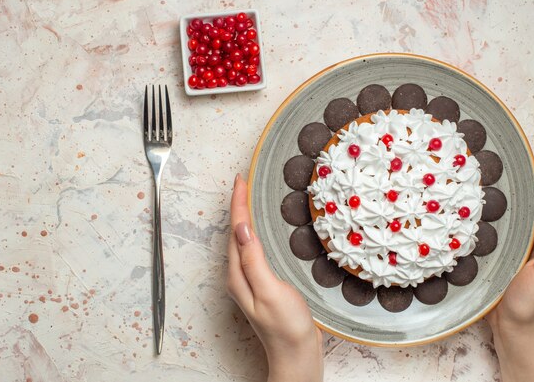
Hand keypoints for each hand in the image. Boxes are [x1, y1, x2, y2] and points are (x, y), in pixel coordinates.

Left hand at [227, 174, 322, 381]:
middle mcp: (240, 275)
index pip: (236, 230)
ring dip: (246, 216)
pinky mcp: (263, 282)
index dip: (238, 203)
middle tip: (245, 181)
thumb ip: (254, 260)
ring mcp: (251, 279)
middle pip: (236, 232)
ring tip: (250, 196)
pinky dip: (257, 232)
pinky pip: (255, 249)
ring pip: (244, 239)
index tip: (241, 180)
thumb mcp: (270, 291)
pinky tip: (263, 228)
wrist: (297, 353)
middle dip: (239, 205)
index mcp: (239, 274)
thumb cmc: (286, 327)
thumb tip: (242, 228)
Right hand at [487, 145, 533, 381]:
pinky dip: (508, 206)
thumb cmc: (531, 304)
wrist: (515, 329)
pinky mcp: (512, 252)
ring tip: (510, 169)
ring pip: (526, 210)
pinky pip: (513, 223)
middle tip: (523, 153)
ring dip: (521, 188)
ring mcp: (527, 245)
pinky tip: (496, 201)